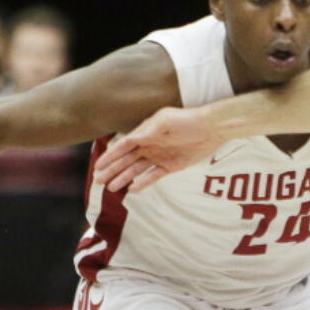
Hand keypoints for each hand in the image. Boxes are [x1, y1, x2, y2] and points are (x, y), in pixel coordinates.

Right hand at [93, 106, 224, 191]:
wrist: (211, 129)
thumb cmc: (187, 120)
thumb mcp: (165, 121)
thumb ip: (147, 131)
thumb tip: (130, 140)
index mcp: (145, 132)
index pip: (123, 146)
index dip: (110, 156)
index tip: (98, 166)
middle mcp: (149, 145)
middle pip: (126, 160)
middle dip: (112, 170)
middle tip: (99, 181)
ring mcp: (159, 156)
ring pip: (137, 169)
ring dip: (124, 178)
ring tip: (111, 188)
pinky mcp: (171, 166)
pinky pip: (153, 176)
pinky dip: (143, 182)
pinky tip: (132, 189)